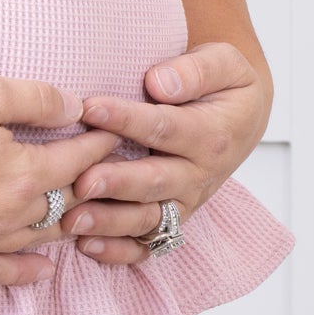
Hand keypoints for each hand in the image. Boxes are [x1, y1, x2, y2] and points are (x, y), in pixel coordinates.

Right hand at [0, 74, 122, 288]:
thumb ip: (34, 99)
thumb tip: (74, 107)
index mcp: (21, 174)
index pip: (77, 161)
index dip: (99, 145)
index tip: (115, 134)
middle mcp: (8, 217)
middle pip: (65, 205)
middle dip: (92, 187)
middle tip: (108, 177)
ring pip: (38, 239)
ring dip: (67, 225)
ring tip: (84, 214)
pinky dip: (25, 273)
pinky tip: (41, 270)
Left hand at [61, 42, 272, 265]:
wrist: (240, 116)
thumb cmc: (223, 83)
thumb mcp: (225, 64)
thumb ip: (196, 71)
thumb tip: (159, 83)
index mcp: (211, 135)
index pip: (165, 127)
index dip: (126, 118)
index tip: (89, 107)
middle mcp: (199, 175)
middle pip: (155, 182)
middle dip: (117, 183)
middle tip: (81, 181)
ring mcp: (185, 201)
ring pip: (148, 219)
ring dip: (110, 222)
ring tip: (72, 220)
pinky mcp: (172, 219)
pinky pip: (148, 245)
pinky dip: (118, 251)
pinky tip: (86, 246)